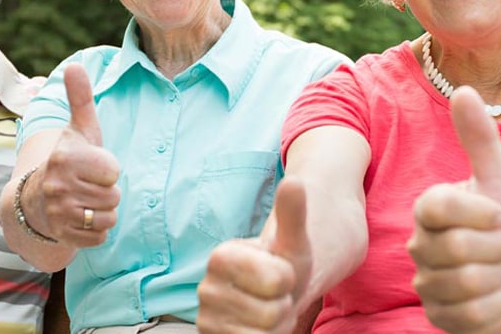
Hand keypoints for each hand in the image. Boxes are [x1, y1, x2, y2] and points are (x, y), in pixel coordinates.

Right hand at [32, 63, 120, 245]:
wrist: (35, 200)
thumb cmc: (68, 160)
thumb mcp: (77, 130)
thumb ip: (80, 98)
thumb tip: (74, 64)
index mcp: (65, 157)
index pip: (113, 170)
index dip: (109, 169)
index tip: (93, 166)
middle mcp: (58, 185)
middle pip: (113, 196)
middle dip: (107, 192)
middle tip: (88, 185)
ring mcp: (58, 212)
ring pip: (108, 217)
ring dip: (103, 212)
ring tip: (85, 200)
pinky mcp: (61, 236)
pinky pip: (99, 237)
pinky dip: (95, 231)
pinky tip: (81, 218)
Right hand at [197, 177, 312, 333]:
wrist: (270, 294)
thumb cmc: (282, 265)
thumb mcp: (293, 241)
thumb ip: (293, 212)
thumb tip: (295, 181)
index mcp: (220, 256)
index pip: (277, 280)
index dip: (288, 278)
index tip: (279, 272)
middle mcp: (205, 288)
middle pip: (272, 313)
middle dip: (282, 304)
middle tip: (274, 294)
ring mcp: (206, 318)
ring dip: (275, 325)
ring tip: (266, 309)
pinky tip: (258, 327)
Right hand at [407, 87, 500, 333]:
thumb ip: (480, 138)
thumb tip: (463, 89)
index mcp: (428, 209)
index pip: (442, 209)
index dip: (484, 213)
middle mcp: (420, 246)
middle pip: (459, 249)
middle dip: (497, 248)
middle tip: (500, 246)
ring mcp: (428, 285)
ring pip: (466, 284)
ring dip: (498, 279)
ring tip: (497, 272)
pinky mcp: (441, 319)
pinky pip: (472, 316)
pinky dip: (497, 308)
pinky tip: (495, 298)